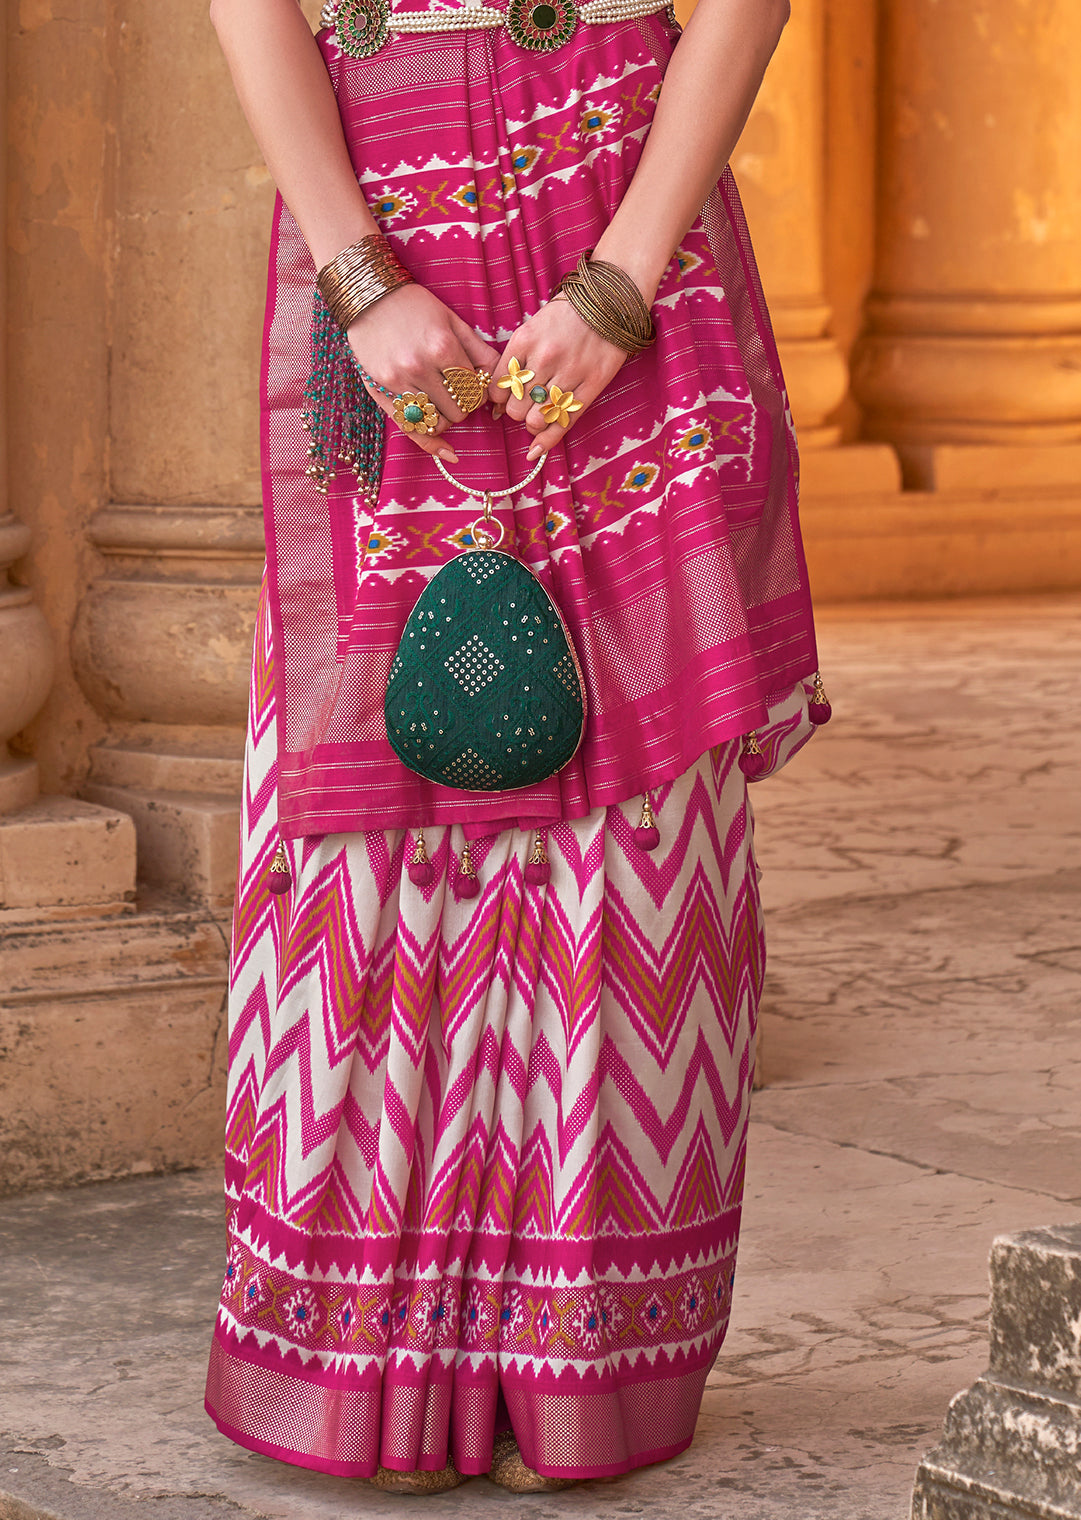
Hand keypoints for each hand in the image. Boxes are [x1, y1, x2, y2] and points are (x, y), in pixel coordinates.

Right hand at [345, 284, 499, 463]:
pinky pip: (412, 428)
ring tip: (442, 403)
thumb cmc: (414, 305)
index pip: (476, 389)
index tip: (474, 386)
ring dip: (447, 418)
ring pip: (438, 422)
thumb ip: (478, 349)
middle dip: (464, 406)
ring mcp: (398, 382)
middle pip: (460, 410)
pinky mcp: (381, 391)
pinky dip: (432, 442)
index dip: (480, 392)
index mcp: (442, 347)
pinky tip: (447, 453)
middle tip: (458, 393)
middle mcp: (420, 367)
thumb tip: (499, 379)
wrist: (366, 296)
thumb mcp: (451, 319)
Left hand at [488, 297, 628, 459]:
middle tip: (526, 404)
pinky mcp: (592, 385)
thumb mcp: (533, 326)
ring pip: (536, 419)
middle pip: (514, 408)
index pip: (497, 387)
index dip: (498, 399)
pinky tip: (536, 451)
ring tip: (540, 413)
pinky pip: (564, 423)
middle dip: (516, 411)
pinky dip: (546, 441)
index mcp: (524, 340)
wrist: (609, 300)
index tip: (504, 399)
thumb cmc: (566, 314)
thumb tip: (497, 401)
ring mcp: (569, 373)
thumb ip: (515, 360)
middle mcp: (544, 358)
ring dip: (533, 423)